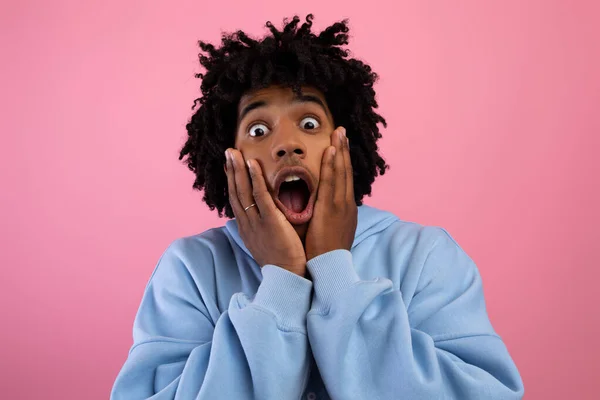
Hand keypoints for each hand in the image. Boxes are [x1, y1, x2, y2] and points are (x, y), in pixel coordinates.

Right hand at [225, 149, 306, 275]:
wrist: (288, 278)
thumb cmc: (283, 262)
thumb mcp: (267, 243)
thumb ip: (265, 228)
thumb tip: (267, 218)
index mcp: (247, 228)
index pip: (236, 200)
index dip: (232, 182)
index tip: (230, 166)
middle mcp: (247, 224)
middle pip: (235, 192)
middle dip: (231, 171)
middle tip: (228, 152)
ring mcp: (256, 222)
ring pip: (243, 191)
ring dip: (238, 169)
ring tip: (234, 152)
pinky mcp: (270, 221)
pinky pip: (260, 196)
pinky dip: (255, 179)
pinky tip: (252, 164)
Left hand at [304, 126, 357, 260]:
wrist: (330, 268)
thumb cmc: (326, 252)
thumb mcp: (333, 231)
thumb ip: (330, 217)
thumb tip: (325, 209)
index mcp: (346, 209)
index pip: (345, 180)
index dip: (343, 161)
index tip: (341, 146)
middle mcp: (346, 203)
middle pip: (346, 171)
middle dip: (344, 150)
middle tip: (342, 131)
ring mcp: (340, 205)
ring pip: (341, 172)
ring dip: (340, 151)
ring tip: (339, 133)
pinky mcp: (331, 209)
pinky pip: (331, 182)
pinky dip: (332, 165)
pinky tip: (331, 151)